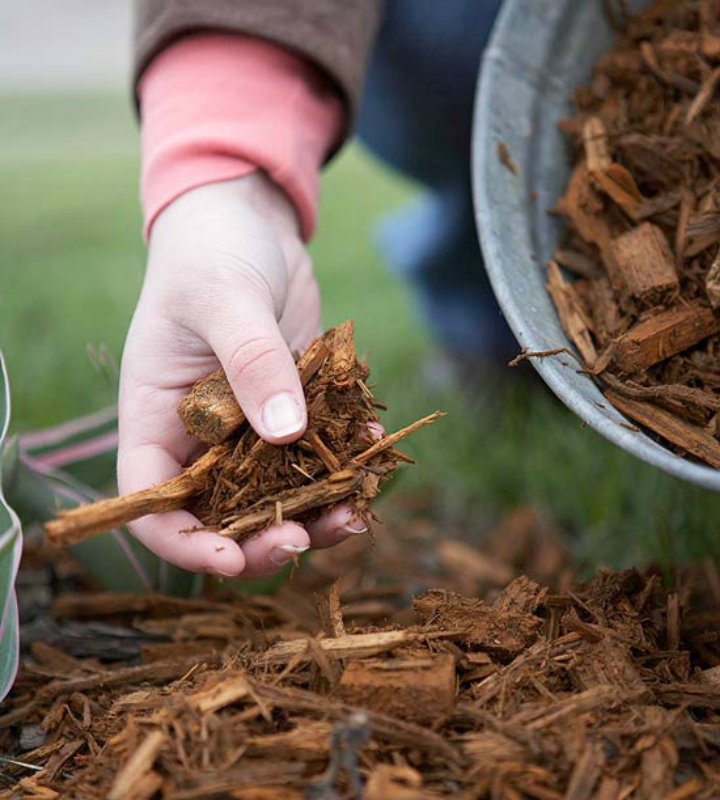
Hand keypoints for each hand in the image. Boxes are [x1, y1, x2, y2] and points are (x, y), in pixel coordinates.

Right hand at [118, 173, 365, 578]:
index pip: (155, 504)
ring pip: (279, 494)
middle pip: (224, 514)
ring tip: (356, 509)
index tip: (233, 560)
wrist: (248, 224)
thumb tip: (285, 433)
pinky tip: (371, 447)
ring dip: (316, 510)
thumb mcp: (224, 299)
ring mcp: (252, 427)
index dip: (187, 544)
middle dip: (263, 538)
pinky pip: (319, 452)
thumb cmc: (210, 252)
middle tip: (305, 537)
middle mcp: (202, 436)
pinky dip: (345, 460)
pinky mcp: (296, 409)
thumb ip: (251, 361)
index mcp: (157, 420)